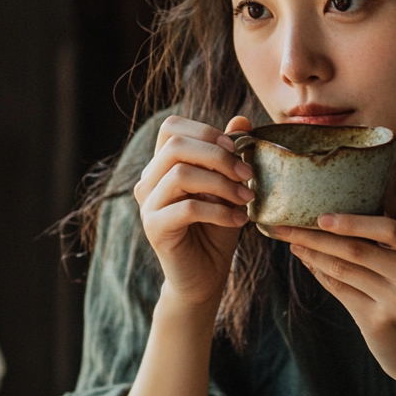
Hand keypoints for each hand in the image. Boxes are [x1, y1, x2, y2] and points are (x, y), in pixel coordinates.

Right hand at [133, 115, 252, 310]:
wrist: (206, 275)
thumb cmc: (216, 229)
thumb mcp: (229, 187)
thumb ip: (230, 155)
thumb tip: (241, 120)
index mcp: (163, 165)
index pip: (172, 128)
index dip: (205, 131)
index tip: (236, 149)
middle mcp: (149, 180)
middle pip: (176, 146)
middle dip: (218, 156)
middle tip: (247, 175)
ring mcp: (148, 204)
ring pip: (181, 175)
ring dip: (221, 184)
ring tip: (246, 199)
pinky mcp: (154, 228)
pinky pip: (186, 208)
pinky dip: (218, 211)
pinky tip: (238, 221)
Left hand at [274, 196, 395, 392]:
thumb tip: (379, 194)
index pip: (390, 229)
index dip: (354, 221)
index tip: (323, 215)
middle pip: (358, 248)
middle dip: (318, 234)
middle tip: (289, 225)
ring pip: (344, 268)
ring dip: (313, 252)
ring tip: (293, 241)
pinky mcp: (379, 322)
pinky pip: (341, 289)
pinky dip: (321, 273)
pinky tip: (308, 261)